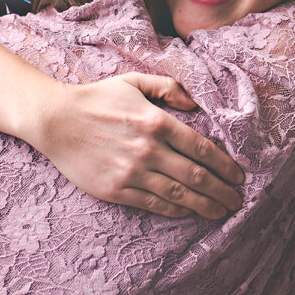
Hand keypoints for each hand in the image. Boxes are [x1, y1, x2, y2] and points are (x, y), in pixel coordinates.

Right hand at [37, 73, 244, 218]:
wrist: (56, 120)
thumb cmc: (96, 99)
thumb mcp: (133, 82)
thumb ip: (168, 87)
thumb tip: (194, 103)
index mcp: (157, 122)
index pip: (202, 149)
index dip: (225, 165)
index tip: (239, 175)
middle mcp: (148, 150)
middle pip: (197, 177)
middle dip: (222, 191)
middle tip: (237, 200)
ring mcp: (133, 172)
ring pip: (179, 195)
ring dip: (205, 205)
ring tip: (220, 211)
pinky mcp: (117, 189)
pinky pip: (154, 204)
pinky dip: (175, 210)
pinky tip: (188, 212)